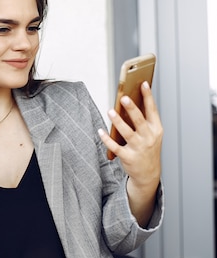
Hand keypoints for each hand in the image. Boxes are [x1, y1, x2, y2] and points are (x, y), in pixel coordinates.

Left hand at [98, 82, 162, 225]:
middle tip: (123, 97)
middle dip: (132, 108)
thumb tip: (130, 100)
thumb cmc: (148, 148)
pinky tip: (100, 131)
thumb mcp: (151, 134)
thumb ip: (143, 119)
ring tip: (110, 111)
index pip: (152, 110)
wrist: (149, 173)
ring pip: (127, 133)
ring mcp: (138, 148)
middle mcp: (149, 138)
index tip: (144, 83)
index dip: (148, 96)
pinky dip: (107, 139)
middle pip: (139, 120)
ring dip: (118, 122)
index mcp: (156, 129)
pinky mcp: (128, 157)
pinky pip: (115, 147)